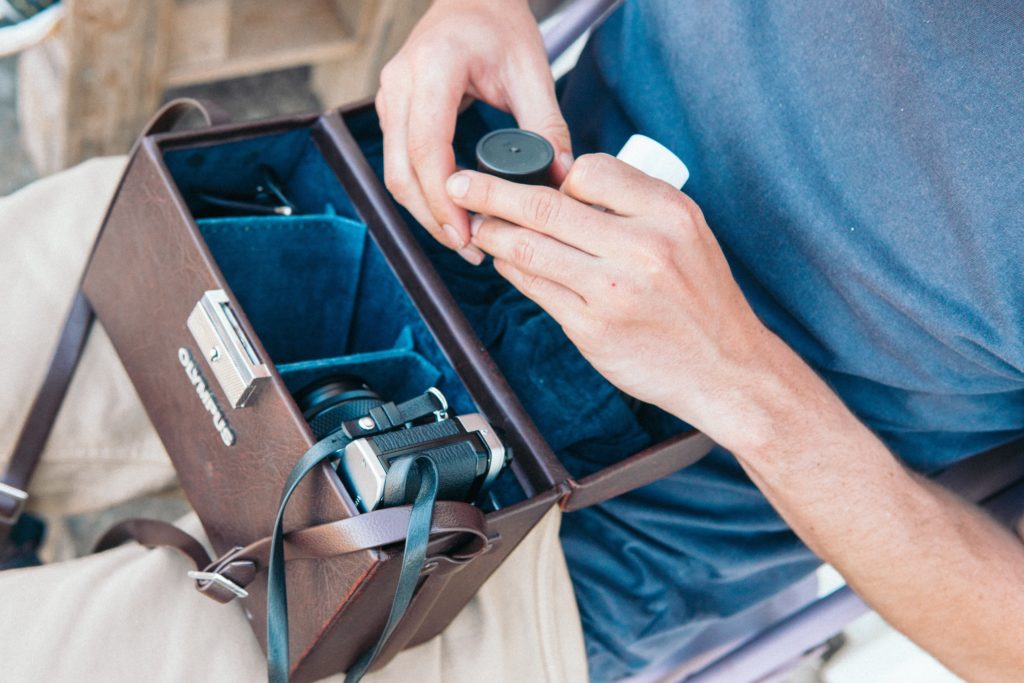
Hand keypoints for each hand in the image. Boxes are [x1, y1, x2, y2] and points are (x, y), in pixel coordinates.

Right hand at [376, 0, 572, 260]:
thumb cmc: (500, 25)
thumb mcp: (532, 70)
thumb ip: (547, 125)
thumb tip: (559, 178)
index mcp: (435, 68)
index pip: (428, 148)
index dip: (443, 199)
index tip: (467, 232)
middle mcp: (401, 83)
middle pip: (402, 171)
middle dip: (432, 218)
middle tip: (469, 248)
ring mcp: (389, 98)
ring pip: (394, 173)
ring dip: (425, 212)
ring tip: (464, 239)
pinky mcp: (391, 111)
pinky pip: (399, 163)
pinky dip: (422, 193)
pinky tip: (452, 212)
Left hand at [445, 154, 776, 438]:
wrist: (726, 369)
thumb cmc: (702, 299)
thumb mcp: (688, 233)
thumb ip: (635, 203)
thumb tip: (567, 182)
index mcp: (669, 213)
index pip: (589, 170)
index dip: (554, 173)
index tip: (531, 175)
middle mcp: (642, 248)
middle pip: (547, 205)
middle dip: (492, 190)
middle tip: (458, 181)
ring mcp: (614, 291)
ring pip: (531, 248)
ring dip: (493, 233)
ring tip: (476, 224)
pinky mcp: (593, 328)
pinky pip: (536, 288)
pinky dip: (512, 270)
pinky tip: (504, 262)